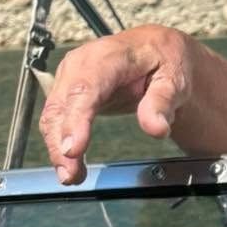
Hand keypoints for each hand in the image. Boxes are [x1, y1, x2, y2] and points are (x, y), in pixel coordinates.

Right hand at [39, 25, 199, 183]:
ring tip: (71, 176)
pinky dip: (58, 143)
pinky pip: (55, 118)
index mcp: (108, 56)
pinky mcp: (66, 90)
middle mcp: (81, 63)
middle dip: (61, 143)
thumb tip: (156, 128)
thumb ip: (162, 103)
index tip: (73, 149)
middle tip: (71, 175)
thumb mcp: (174, 79)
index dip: (75, 120)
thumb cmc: (164, 61)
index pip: (85, 89)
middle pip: (61, 105)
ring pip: (53, 115)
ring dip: (56, 148)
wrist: (156, 50)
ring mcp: (70, 76)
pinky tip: (68, 164)